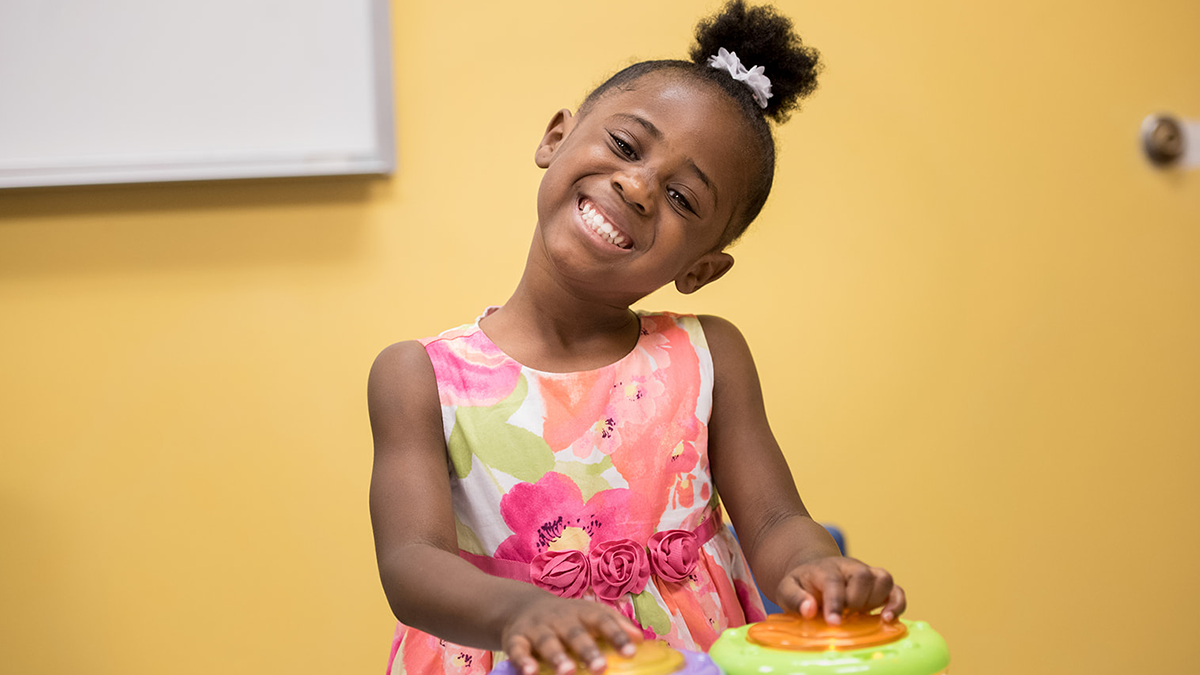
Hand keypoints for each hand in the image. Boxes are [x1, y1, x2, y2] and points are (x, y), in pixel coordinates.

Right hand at [502, 594, 642, 674]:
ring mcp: (536, 628)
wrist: (521, 606)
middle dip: (587, 649)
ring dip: (557, 656)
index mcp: (581, 612)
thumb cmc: (566, 617)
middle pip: (574, 632)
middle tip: (601, 667)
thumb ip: (615, 624)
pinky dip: (522, 661)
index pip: (602, 620)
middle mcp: (559, 618)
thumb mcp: (590, 614)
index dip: (617, 635)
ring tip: (567, 672)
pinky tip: (530, 672)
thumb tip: (641, 639)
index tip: (631, 652)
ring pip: (547, 641)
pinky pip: (517, 650)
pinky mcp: (515, 639)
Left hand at [775, 556, 905, 624]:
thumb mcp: (787, 589)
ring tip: (862, 615)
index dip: (835, 603)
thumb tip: (809, 610)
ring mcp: (866, 574)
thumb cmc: (802, 585)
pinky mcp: (878, 584)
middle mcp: (849, 568)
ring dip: (877, 600)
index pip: (833, 582)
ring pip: (883, 579)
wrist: (815, 571)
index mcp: (825, 569)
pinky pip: (896, 590)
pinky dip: (897, 604)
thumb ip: (794, 599)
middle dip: (856, 600)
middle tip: (845, 615)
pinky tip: (888, 619)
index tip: (833, 622)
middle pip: (863, 576)